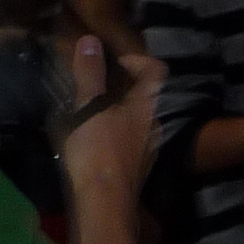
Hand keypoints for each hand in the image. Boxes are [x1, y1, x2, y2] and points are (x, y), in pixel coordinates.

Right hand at [57, 38, 162, 196]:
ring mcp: (148, 148)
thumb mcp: (90, 108)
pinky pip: (128, 141)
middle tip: (93, 86)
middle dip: (121, 87)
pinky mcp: (136, 167)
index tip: (112, 61)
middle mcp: (155, 123)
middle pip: (145, 95)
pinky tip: (91, 142)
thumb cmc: (99, 150)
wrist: (105, 202)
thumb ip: (90, 75)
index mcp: (148, 105)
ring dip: (116, 112)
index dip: (137, 59)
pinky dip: (113, 134)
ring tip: (87, 113)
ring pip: (136, 120)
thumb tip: (91, 40)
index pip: (156, 70)